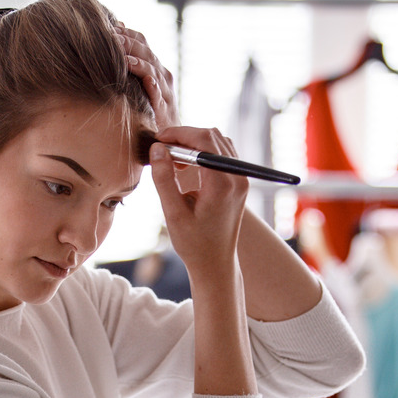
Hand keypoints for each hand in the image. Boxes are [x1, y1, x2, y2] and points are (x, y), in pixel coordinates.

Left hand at [114, 23, 178, 130]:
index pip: (141, 42)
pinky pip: (159, 96)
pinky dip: (154, 88)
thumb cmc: (149, 107)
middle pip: (146, 53)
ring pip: (152, 71)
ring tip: (125, 59)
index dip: (127, 33)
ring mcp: (164, 90)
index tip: (109, 27)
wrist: (169, 135)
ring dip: (139, 63)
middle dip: (129, 44)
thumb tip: (114, 38)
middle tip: (112, 37)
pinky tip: (148, 82)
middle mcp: (161, 74)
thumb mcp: (138, 82)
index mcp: (153, 65)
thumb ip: (129, 63)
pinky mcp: (165, 108)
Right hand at [148, 127, 248, 272]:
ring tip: (172, 162)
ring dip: (194, 144)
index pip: (204, 140)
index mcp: (222, 185)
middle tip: (162, 150)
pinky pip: (222, 154)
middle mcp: (237, 178)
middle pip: (212, 137)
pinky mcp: (239, 183)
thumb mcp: (173, 213)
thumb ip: (164, 179)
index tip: (158, 140)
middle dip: (185, 137)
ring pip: (218, 142)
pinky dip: (203, 152)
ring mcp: (241, 180)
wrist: (215, 264)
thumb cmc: (193, 244)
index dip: (179, 133)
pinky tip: (187, 168)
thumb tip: (157, 148)